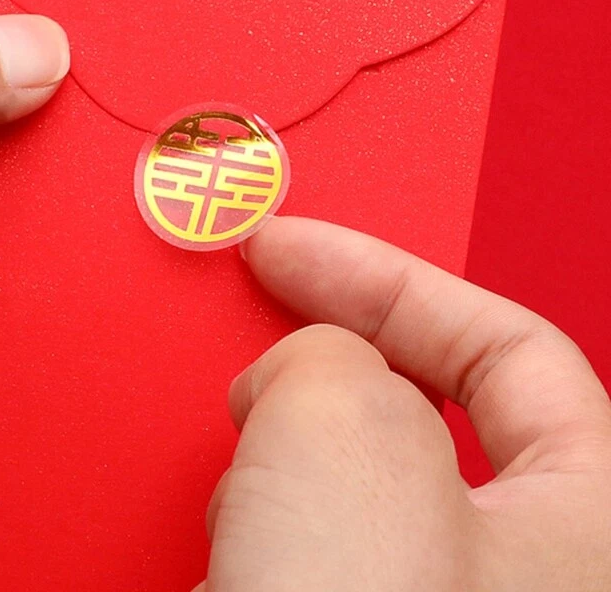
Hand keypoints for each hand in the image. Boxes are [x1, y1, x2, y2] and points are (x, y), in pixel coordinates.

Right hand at [197, 217, 610, 590]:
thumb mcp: (346, 433)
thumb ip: (329, 352)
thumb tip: (291, 373)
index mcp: (589, 516)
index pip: (506, 344)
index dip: (383, 276)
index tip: (287, 249)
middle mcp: (527, 570)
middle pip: (413, 408)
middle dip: (317, 374)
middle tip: (254, 348)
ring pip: (346, 482)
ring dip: (276, 468)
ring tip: (242, 501)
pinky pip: (311, 544)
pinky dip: (262, 528)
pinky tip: (234, 553)